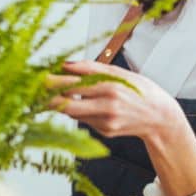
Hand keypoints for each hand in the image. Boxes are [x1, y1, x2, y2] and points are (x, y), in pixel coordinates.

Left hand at [49, 60, 184, 140]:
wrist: (160, 117)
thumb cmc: (141, 91)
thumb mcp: (121, 73)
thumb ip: (93, 69)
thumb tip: (66, 64)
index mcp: (111, 86)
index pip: (74, 83)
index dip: (53, 80)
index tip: (38, 76)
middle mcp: (108, 105)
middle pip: (68, 102)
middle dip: (49, 95)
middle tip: (35, 88)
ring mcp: (106, 121)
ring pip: (73, 112)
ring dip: (61, 102)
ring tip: (53, 94)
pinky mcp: (105, 131)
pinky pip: (84, 120)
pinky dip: (81, 111)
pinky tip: (86, 105)